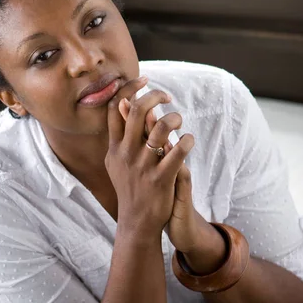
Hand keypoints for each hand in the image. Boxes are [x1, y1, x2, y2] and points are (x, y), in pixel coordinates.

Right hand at [106, 76, 194, 237]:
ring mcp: (143, 166)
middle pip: (136, 111)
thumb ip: (119, 132)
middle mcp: (126, 154)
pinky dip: (186, 141)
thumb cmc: (130, 186)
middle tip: (166, 96)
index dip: (129, 88)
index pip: (114, 108)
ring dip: (173, 118)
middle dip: (154, 97)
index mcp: (114, 147)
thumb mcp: (116, 160)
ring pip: (160, 129)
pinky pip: (177, 152)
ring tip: (178, 121)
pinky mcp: (161, 179)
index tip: (144, 80)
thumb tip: (120, 102)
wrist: (137, 221)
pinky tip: (188, 140)